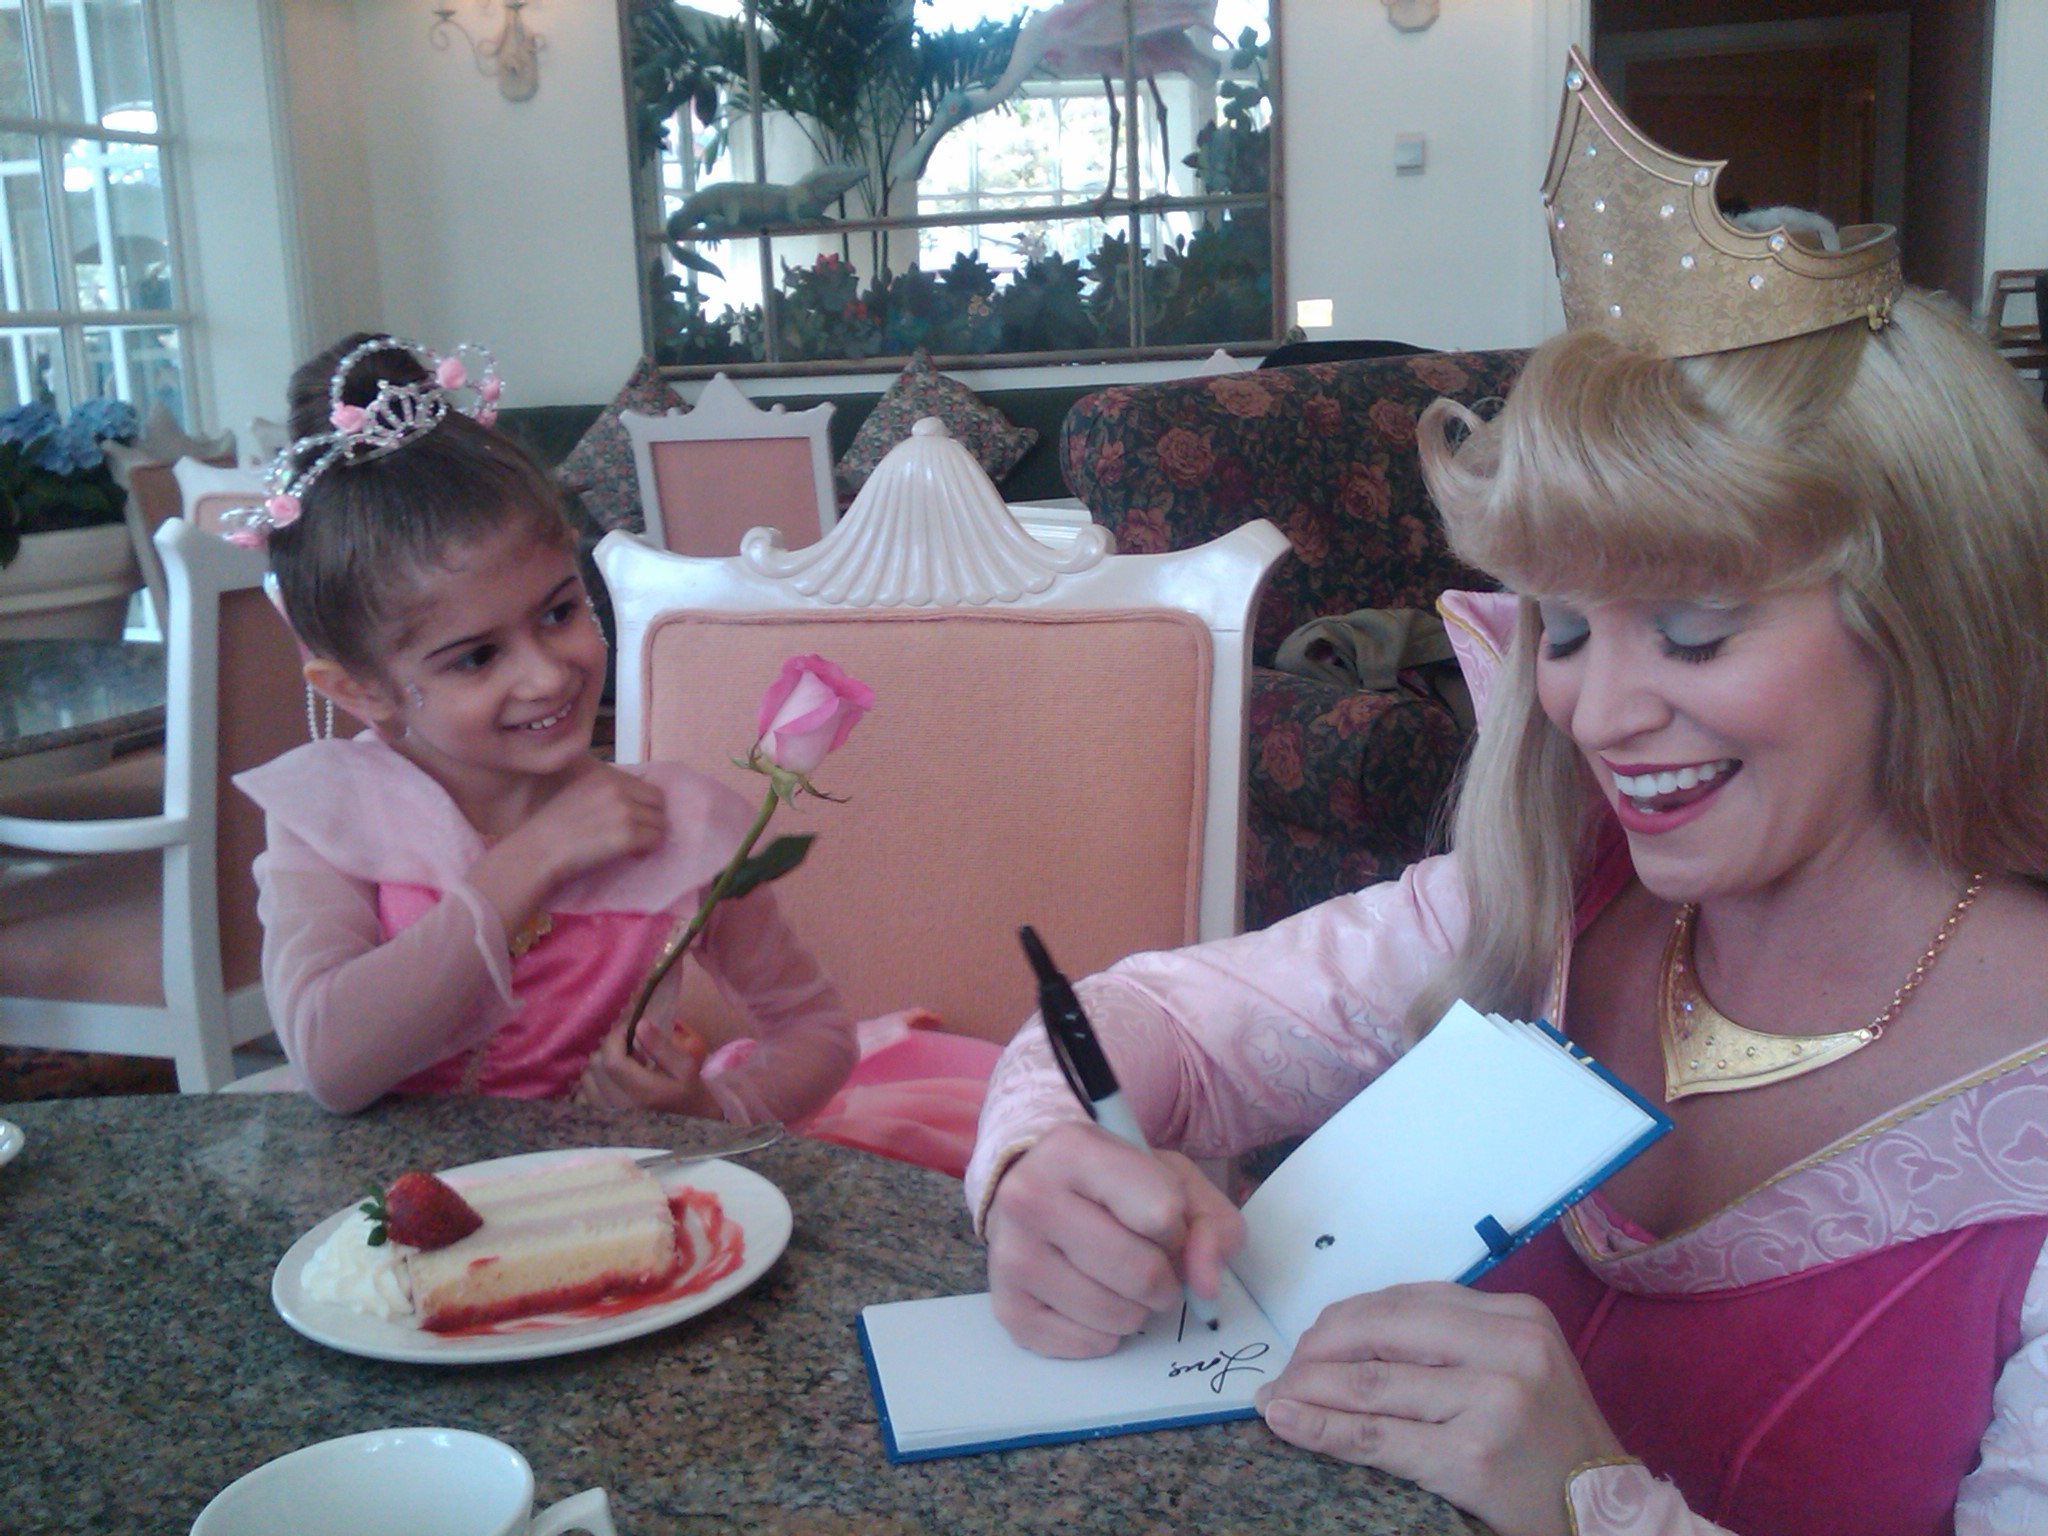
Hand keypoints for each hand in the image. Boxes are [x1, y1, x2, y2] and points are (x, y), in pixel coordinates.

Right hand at [471, 764, 667, 932]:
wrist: (538, 850)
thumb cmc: (552, 828)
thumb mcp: (580, 794)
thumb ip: (607, 792)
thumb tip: (636, 802)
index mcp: (605, 776)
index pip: (648, 787)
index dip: (645, 806)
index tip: (635, 820)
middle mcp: (617, 789)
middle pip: (658, 802)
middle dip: (652, 819)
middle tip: (638, 835)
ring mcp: (623, 811)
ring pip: (660, 822)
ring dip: (650, 836)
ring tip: (632, 847)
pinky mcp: (627, 835)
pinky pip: (655, 840)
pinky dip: (646, 849)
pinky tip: (630, 854)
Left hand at [577, 1012, 722, 1117]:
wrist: (688, 1128)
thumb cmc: (689, 1095)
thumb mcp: (686, 1068)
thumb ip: (662, 1047)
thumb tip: (639, 1024)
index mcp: (644, 1094)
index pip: (612, 1061)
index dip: (615, 1038)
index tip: (628, 1028)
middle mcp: (621, 1108)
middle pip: (596, 1067)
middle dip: (609, 1048)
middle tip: (630, 1047)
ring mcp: (609, 1117)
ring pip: (587, 1079)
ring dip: (600, 1063)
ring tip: (623, 1064)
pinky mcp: (602, 1122)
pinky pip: (584, 1095)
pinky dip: (594, 1080)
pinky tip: (613, 1080)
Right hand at [984, 1121, 1243, 1357]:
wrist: (1039, 1194)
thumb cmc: (1113, 1186)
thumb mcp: (1173, 1181)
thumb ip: (1212, 1224)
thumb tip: (1205, 1286)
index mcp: (1072, 1149)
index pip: (1162, 1213)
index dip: (1176, 1229)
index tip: (1160, 1223)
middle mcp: (1029, 1197)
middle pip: (1141, 1272)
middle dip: (1164, 1279)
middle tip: (1150, 1263)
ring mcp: (1011, 1256)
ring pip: (1118, 1315)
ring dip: (1137, 1308)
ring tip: (1119, 1279)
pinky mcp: (1007, 1307)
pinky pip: (1088, 1345)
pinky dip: (1106, 1333)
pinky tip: (1091, 1300)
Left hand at [1253, 1283, 1623, 1535]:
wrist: (1610, 1520)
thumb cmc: (1553, 1451)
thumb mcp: (1518, 1372)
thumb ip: (1450, 1346)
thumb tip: (1346, 1339)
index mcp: (1518, 1317)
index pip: (1406, 1302)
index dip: (1345, 1321)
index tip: (1309, 1343)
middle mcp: (1510, 1349)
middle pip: (1382, 1331)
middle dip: (1319, 1350)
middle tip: (1284, 1373)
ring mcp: (1494, 1402)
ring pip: (1371, 1383)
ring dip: (1308, 1389)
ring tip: (1275, 1398)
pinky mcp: (1473, 1457)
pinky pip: (1376, 1436)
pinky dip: (1322, 1428)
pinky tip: (1289, 1422)